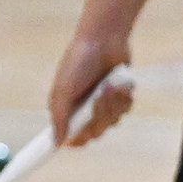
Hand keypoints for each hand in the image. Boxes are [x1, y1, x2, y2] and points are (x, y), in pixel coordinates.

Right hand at [49, 33, 136, 148]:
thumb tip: (57, 142)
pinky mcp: (119, 97)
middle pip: (95, 133)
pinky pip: (125, 110)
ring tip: (109, 84)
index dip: (75, 141)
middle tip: (99, 97)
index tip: (77, 140)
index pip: (70, 137)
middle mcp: (84, 110)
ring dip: (112, 104)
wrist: (104, 39)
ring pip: (112, 122)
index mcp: (67, 110)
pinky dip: (123, 97)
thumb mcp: (63, 90)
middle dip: (99, 116)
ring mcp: (102, 104)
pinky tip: (119, 82)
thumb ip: (59, 117)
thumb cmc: (78, 61)